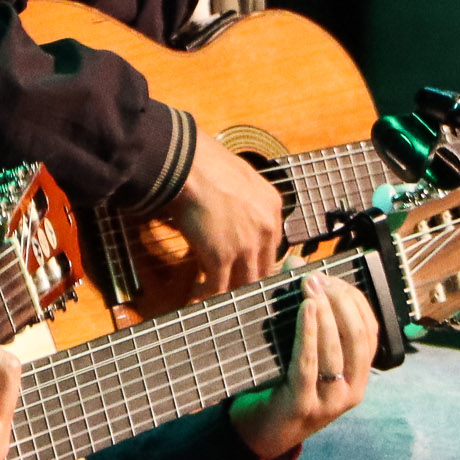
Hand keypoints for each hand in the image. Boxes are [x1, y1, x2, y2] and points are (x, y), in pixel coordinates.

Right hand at [170, 129, 287, 292]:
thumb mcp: (240, 178)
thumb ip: (245, 200)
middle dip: (246, 280)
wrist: (187, 167)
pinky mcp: (222, 258)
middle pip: (262, 268)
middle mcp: (265, 229)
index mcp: (272, 207)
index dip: (256, 259)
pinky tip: (196, 293)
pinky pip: (218, 287)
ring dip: (228, 291)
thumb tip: (232, 213)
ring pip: (244, 282)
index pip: (272, 245)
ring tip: (213, 294)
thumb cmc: (205, 164)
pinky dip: (207, 293)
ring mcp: (246, 246)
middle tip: (231, 288)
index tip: (244, 267)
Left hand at [227, 273, 377, 459]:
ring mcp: (330, 401)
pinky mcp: (304, 404)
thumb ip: (309, 318)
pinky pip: (309, 362)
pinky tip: (304, 310)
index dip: (356, 301)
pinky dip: (308, 333)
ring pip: (336, 348)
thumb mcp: (307, 356)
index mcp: (359, 377)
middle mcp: (353, 390)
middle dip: (340, 301)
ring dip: (325, 312)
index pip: (370, 331)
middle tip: (320, 278)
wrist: (264, 433)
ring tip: (311, 287)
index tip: (336, 278)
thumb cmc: (286, 386)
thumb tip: (297, 266)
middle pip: (356, 336)